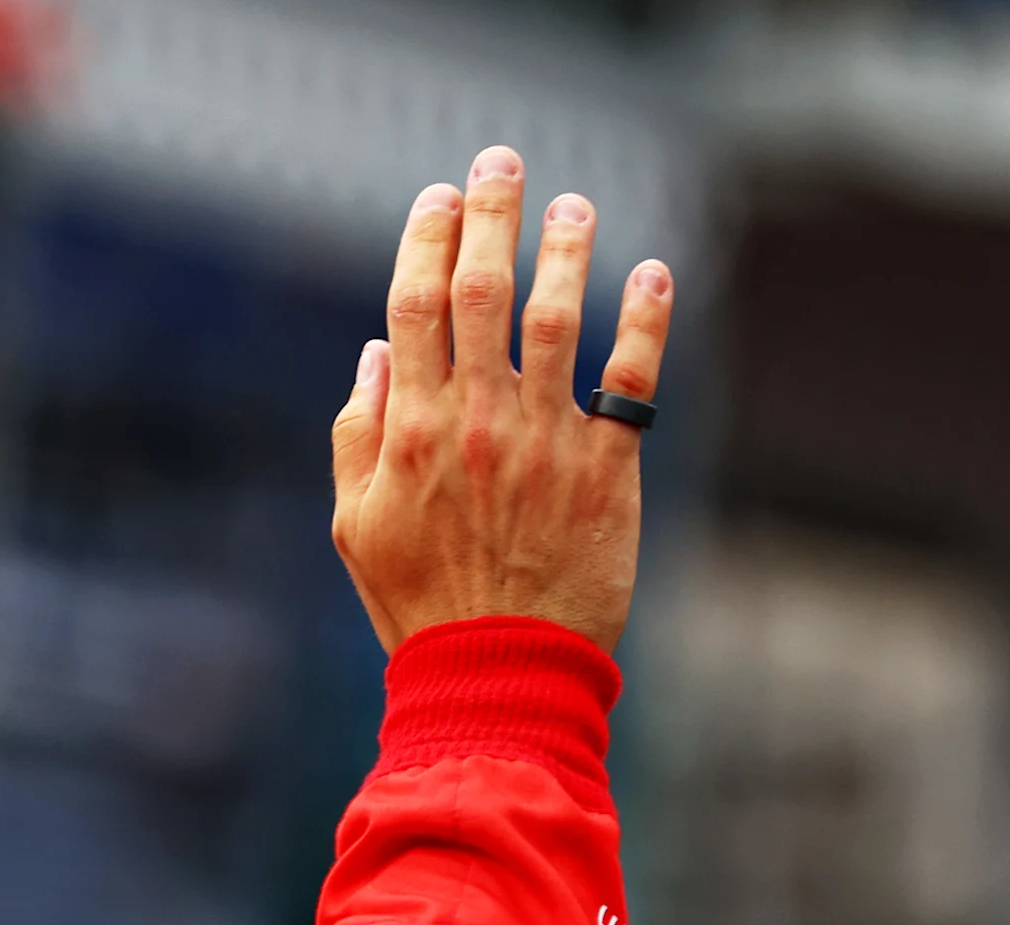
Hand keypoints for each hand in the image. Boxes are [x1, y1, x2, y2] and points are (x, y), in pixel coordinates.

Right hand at [329, 146, 672, 653]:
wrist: (498, 674)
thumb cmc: (419, 604)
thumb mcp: (356, 526)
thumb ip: (359, 435)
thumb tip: (374, 355)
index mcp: (411, 434)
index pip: (413, 310)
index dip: (424, 244)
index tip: (438, 199)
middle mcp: (478, 424)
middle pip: (482, 294)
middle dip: (490, 217)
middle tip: (501, 164)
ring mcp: (545, 442)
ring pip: (556, 320)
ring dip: (566, 251)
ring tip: (575, 205)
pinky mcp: (606, 470)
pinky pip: (631, 379)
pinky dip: (645, 321)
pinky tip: (653, 274)